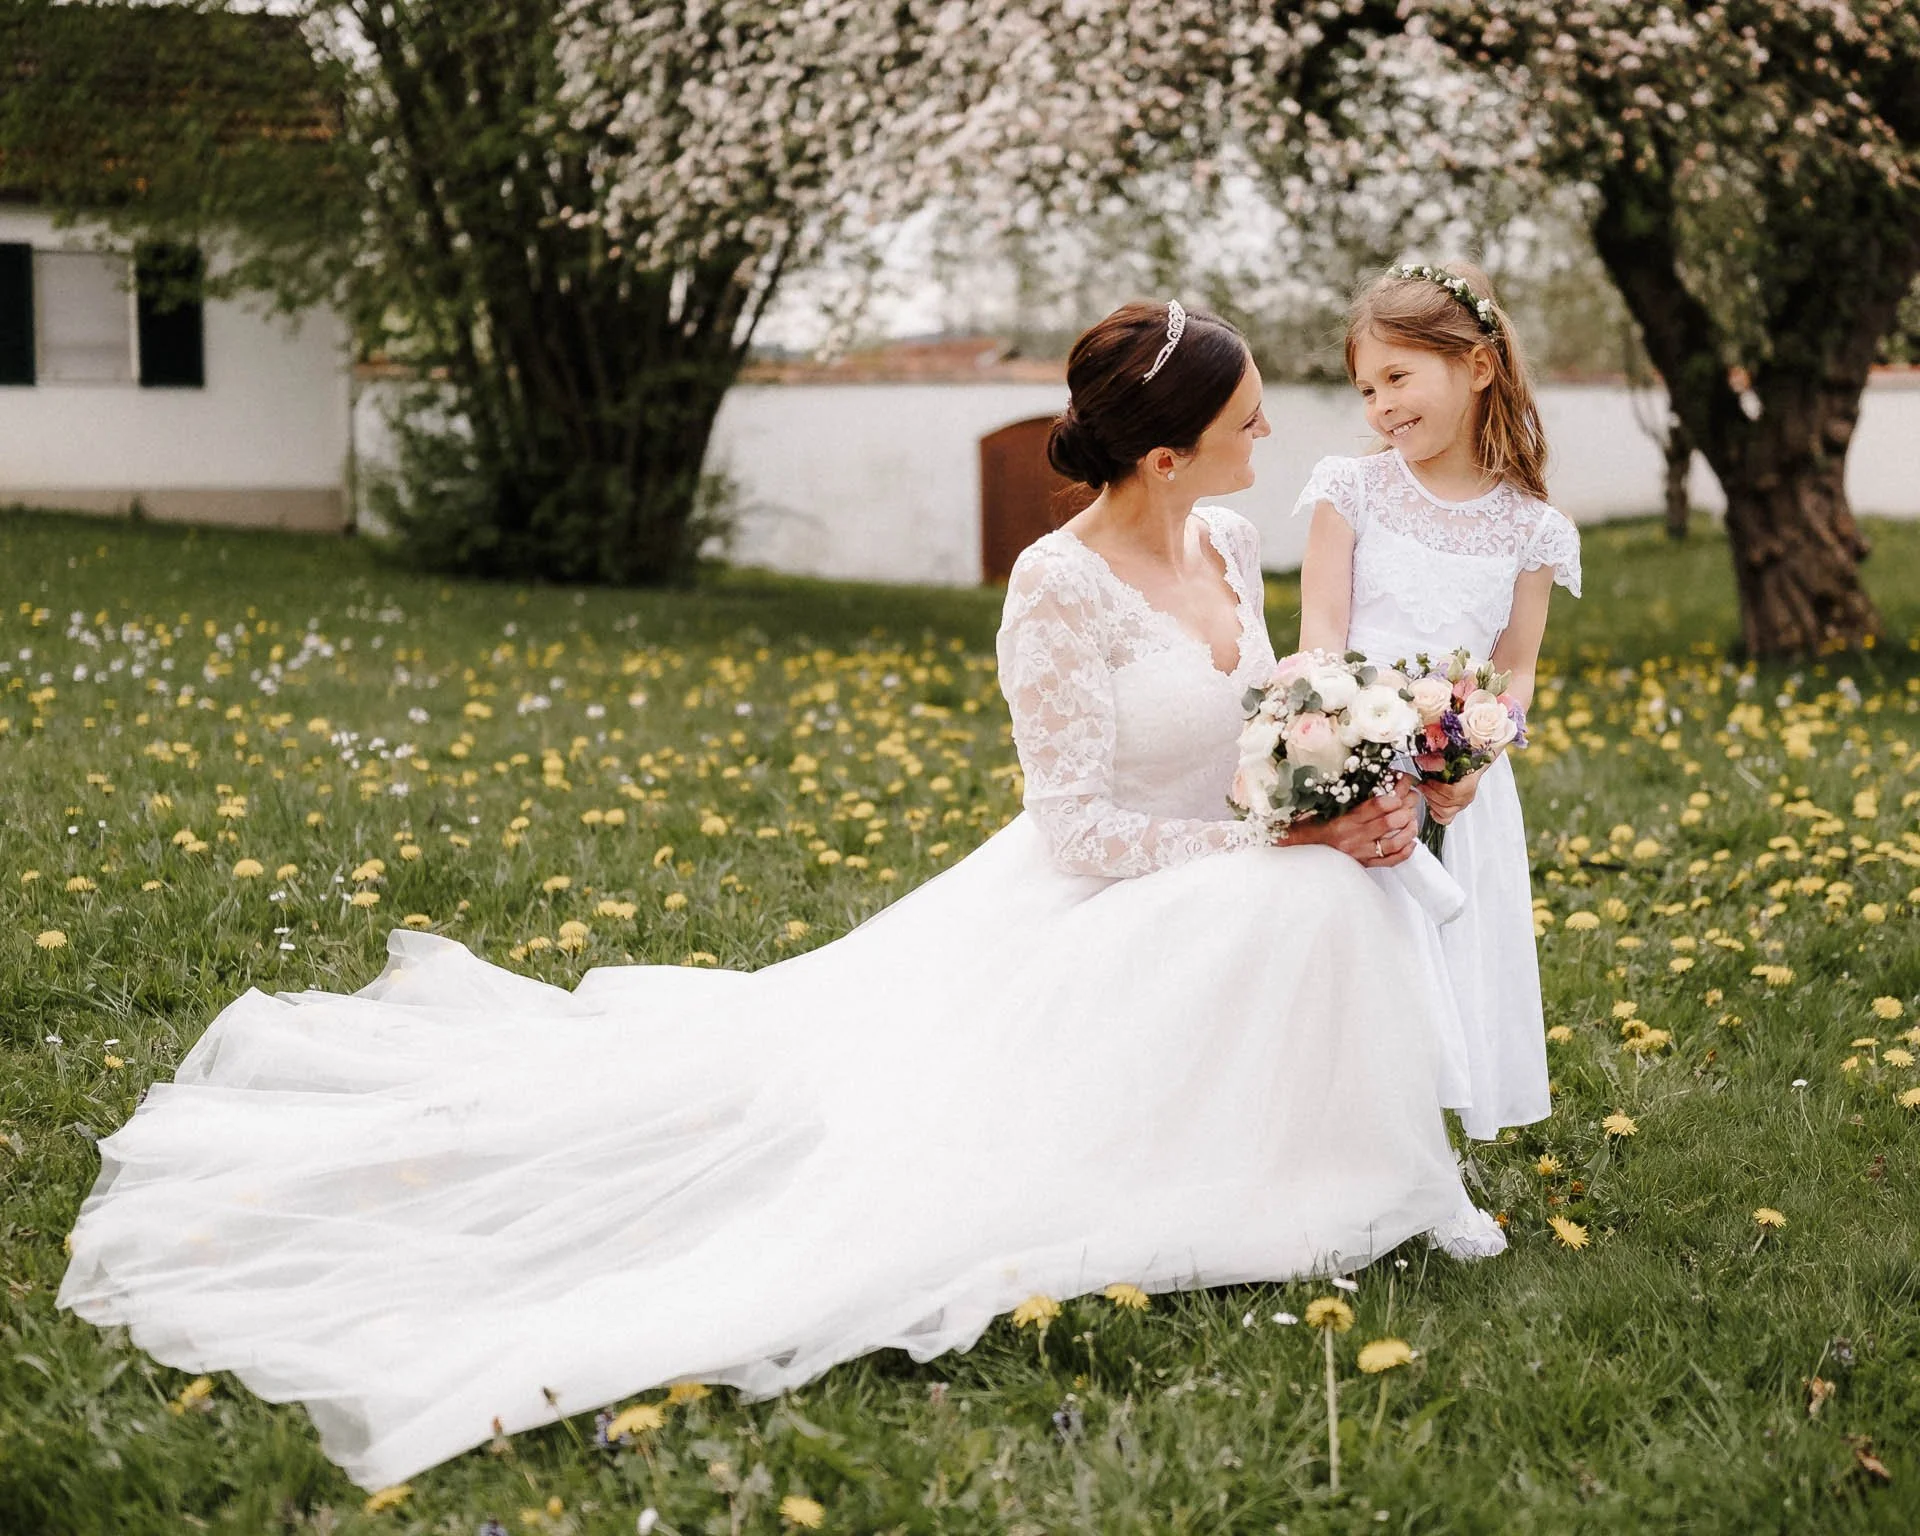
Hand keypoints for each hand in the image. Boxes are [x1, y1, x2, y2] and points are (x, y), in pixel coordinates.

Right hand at [1277, 786, 1416, 866]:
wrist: (1300, 847)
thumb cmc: (1314, 824)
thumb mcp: (1328, 806)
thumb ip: (1350, 798)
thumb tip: (1377, 783)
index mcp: (1344, 820)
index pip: (1375, 807)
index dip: (1392, 799)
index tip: (1398, 793)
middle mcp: (1353, 837)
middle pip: (1388, 824)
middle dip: (1405, 812)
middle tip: (1410, 805)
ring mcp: (1359, 852)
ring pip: (1392, 843)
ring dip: (1408, 831)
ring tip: (1412, 822)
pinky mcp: (1363, 863)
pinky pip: (1389, 861)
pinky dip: (1404, 852)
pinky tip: (1410, 842)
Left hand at [1420, 765, 1486, 825]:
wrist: (1469, 765)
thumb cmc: (1459, 762)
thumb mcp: (1448, 757)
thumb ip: (1435, 760)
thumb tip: (1421, 761)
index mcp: (1469, 783)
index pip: (1452, 792)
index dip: (1437, 788)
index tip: (1427, 781)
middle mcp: (1467, 796)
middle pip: (1447, 803)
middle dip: (1431, 794)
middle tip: (1423, 786)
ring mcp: (1462, 804)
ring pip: (1446, 812)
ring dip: (1432, 803)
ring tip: (1426, 793)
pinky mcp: (1456, 809)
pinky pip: (1446, 819)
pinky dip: (1437, 815)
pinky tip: (1431, 808)